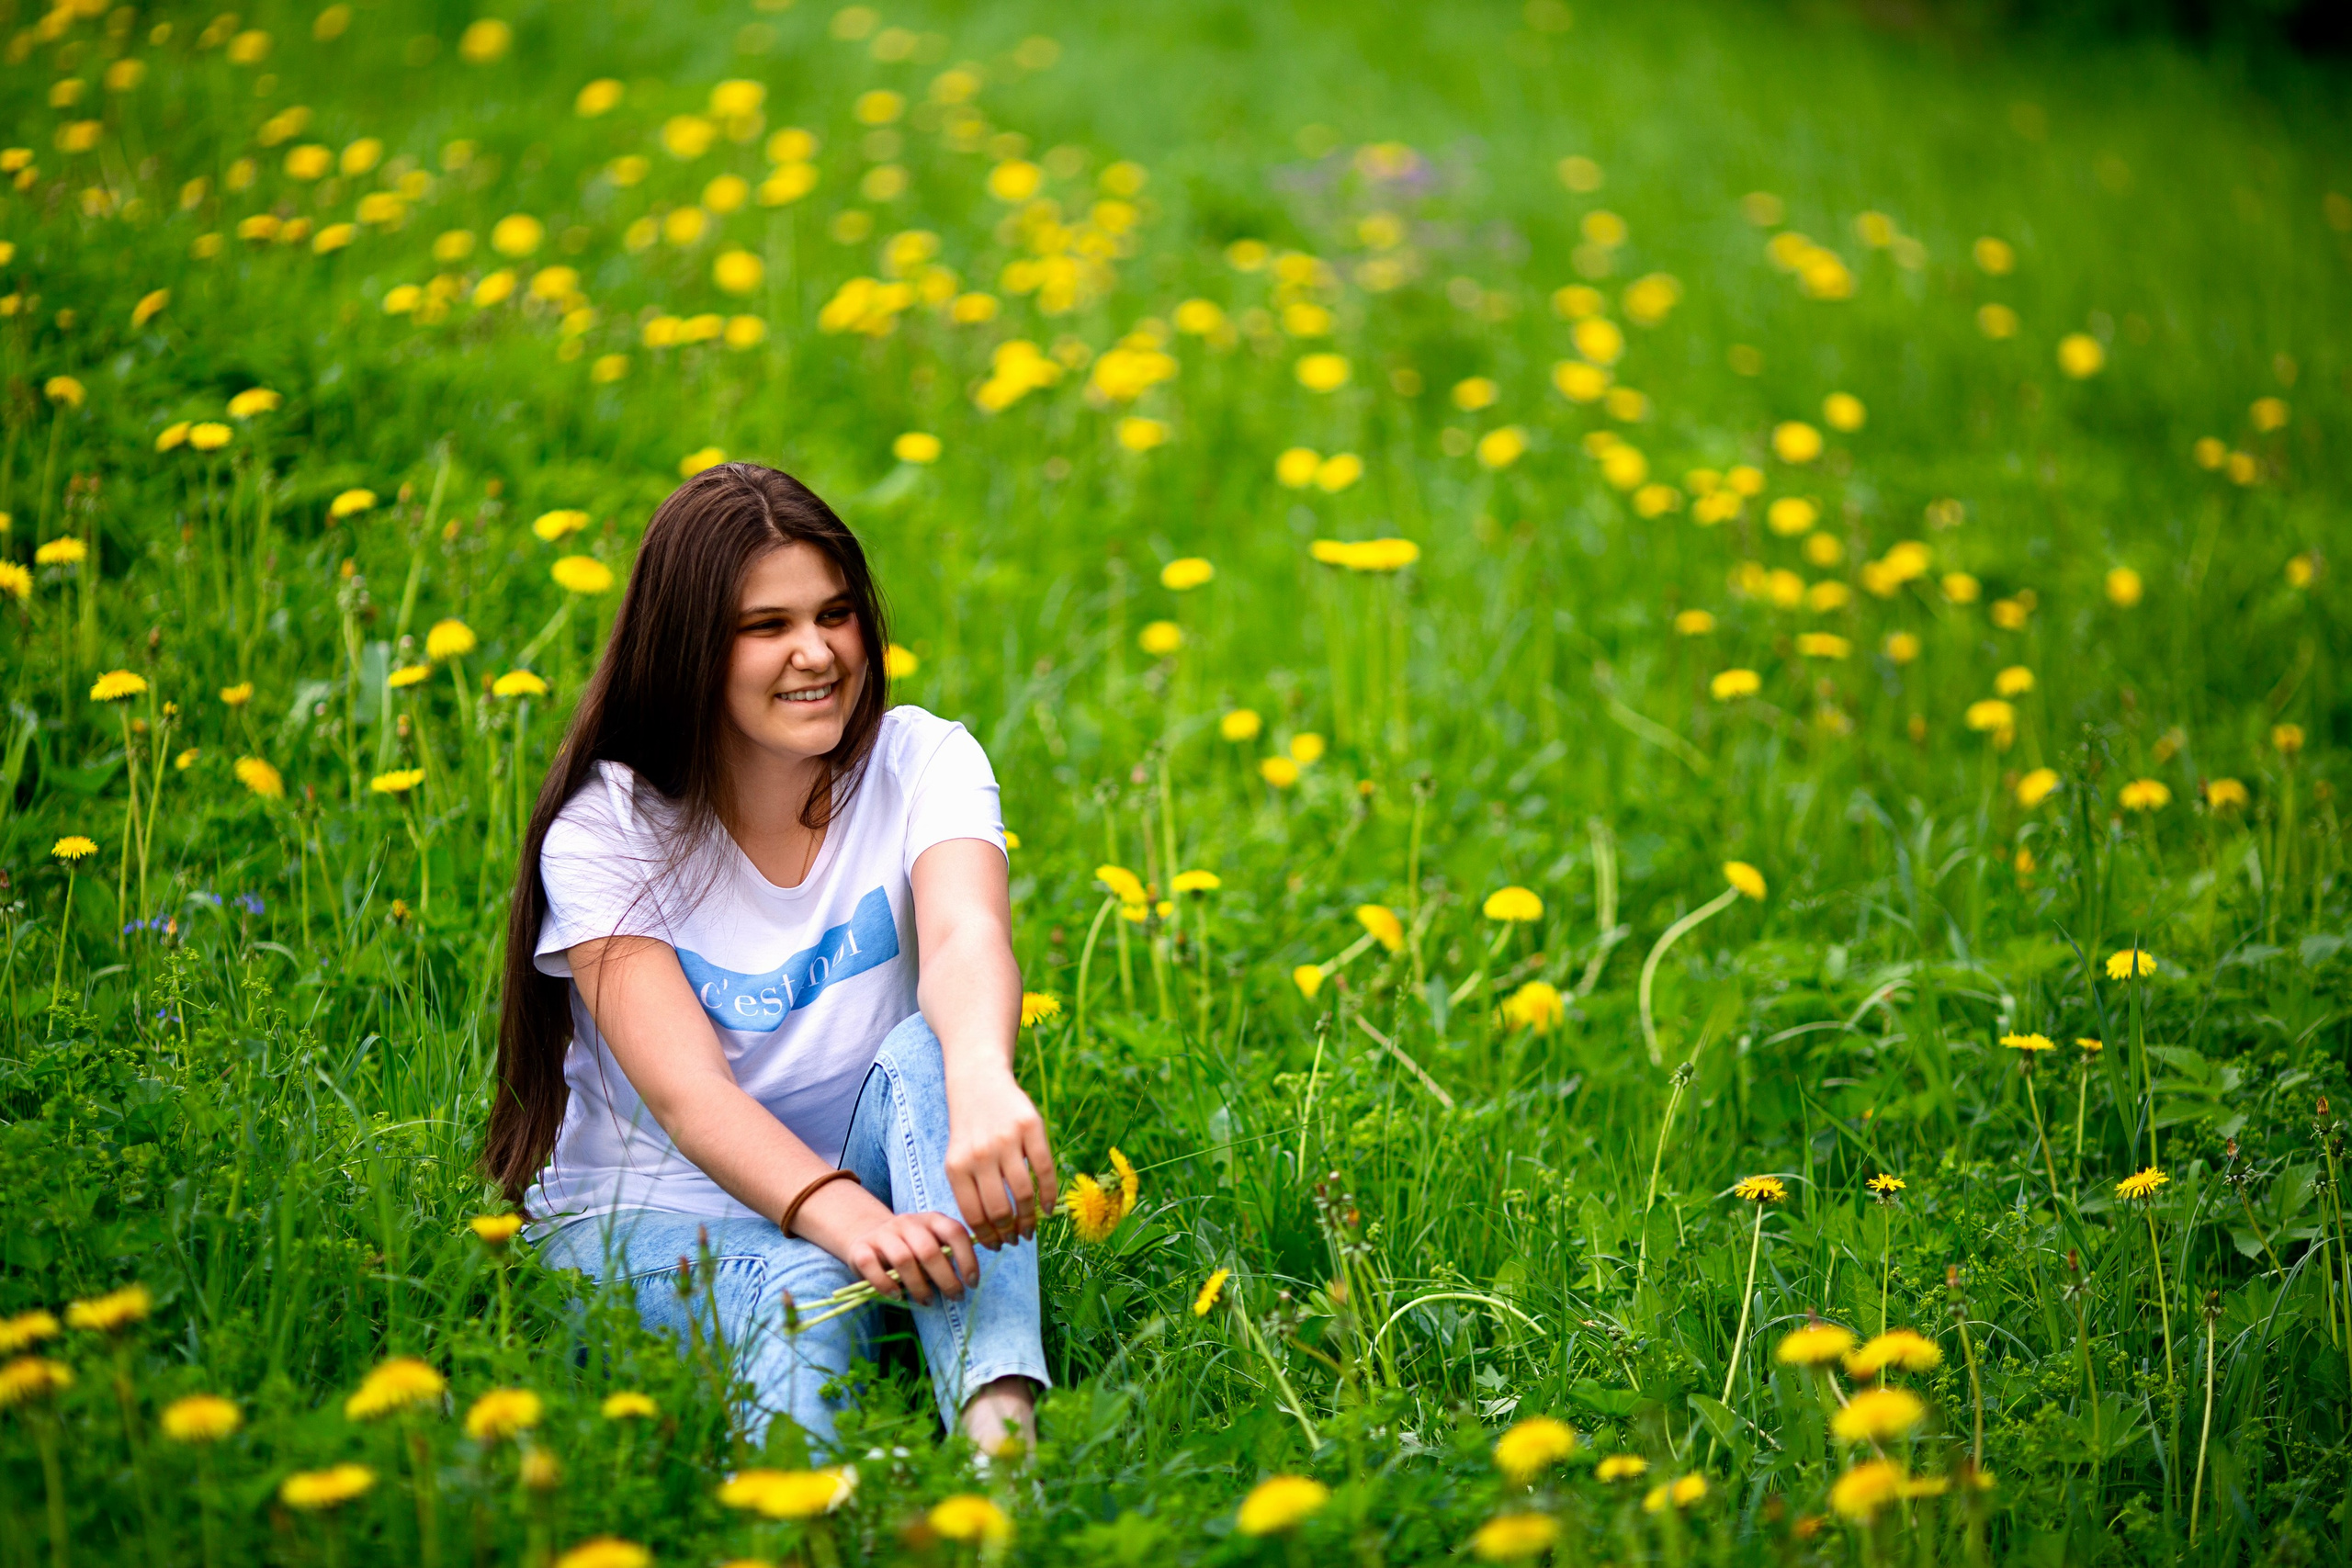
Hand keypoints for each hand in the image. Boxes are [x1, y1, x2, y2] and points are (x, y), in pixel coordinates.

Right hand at [845, 1210, 977, 1305]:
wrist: (868, 1235)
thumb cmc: (910, 1247)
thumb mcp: (931, 1244)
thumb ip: (946, 1256)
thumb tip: (966, 1281)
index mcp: (931, 1219)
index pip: (954, 1232)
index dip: (967, 1258)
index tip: (972, 1283)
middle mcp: (907, 1222)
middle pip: (929, 1250)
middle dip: (946, 1279)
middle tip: (954, 1297)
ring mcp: (883, 1234)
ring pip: (903, 1259)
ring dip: (918, 1285)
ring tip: (927, 1301)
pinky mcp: (861, 1248)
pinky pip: (872, 1267)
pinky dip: (885, 1285)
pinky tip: (897, 1296)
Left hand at [944, 1068, 1056, 1248]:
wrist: (978, 1082)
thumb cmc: (968, 1129)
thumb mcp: (957, 1158)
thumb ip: (969, 1190)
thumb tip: (989, 1233)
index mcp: (956, 1166)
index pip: (974, 1214)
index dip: (988, 1237)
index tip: (997, 1246)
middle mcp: (980, 1155)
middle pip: (1000, 1208)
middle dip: (1009, 1232)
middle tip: (1015, 1239)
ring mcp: (1006, 1140)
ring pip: (1023, 1193)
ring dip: (1029, 1218)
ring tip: (1030, 1229)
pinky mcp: (1030, 1127)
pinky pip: (1044, 1169)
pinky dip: (1049, 1194)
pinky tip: (1047, 1208)